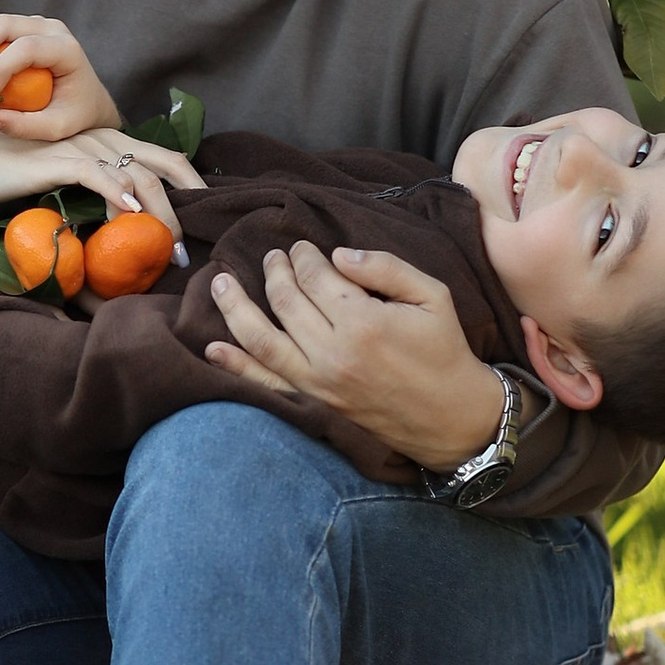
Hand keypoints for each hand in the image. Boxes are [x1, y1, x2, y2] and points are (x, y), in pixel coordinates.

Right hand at [0, 13, 121, 140]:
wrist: (88, 100)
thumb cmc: (75, 115)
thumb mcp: (56, 128)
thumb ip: (25, 127)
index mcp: (67, 49)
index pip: (28, 46)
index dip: (2, 66)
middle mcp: (52, 29)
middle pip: (5, 24)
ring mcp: (37, 25)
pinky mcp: (24, 29)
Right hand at [0, 120, 198, 229]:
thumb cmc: (12, 178)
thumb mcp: (61, 187)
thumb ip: (91, 198)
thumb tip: (117, 234)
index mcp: (105, 141)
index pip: (162, 156)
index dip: (190, 182)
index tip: (207, 215)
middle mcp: (98, 137)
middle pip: (159, 164)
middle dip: (183, 204)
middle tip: (188, 247)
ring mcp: (78, 146)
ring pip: (133, 173)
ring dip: (158, 211)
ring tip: (167, 245)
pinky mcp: (56, 159)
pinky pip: (95, 174)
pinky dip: (118, 195)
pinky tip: (130, 215)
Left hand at [201, 246, 509, 467]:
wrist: (452, 418)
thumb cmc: (445, 351)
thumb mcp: (433, 296)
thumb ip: (385, 268)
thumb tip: (338, 254)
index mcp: (364, 321)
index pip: (315, 277)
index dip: (303, 256)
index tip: (301, 247)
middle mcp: (333, 353)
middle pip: (286, 301)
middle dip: (275, 271)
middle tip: (274, 257)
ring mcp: (318, 382)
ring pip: (261, 339)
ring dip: (235, 307)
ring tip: (220, 282)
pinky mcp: (314, 404)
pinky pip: (266, 383)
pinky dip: (235, 366)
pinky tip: (213, 348)